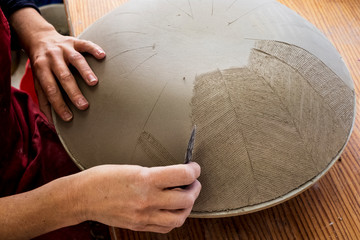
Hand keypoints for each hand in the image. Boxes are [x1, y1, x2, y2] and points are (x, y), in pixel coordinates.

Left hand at [9, 8, 105, 121]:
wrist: (39, 39)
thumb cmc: (42, 66)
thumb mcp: (38, 81)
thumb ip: (44, 101)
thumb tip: (51, 123)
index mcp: (41, 68)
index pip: (50, 89)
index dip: (58, 104)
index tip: (69, 118)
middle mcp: (52, 57)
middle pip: (63, 75)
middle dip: (73, 92)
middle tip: (84, 106)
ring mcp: (64, 48)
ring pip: (75, 60)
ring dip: (85, 71)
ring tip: (94, 83)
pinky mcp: (74, 41)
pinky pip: (85, 44)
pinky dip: (94, 49)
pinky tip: (102, 56)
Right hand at [72, 163, 200, 232]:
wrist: (82, 197)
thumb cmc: (103, 178)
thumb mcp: (132, 168)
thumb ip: (155, 174)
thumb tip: (175, 177)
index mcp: (145, 179)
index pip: (182, 175)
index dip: (194, 170)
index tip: (194, 167)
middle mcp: (147, 200)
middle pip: (186, 199)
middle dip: (195, 188)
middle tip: (193, 182)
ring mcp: (143, 216)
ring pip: (179, 218)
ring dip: (187, 206)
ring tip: (185, 197)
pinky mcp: (139, 226)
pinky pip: (165, 228)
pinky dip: (174, 219)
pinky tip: (172, 210)